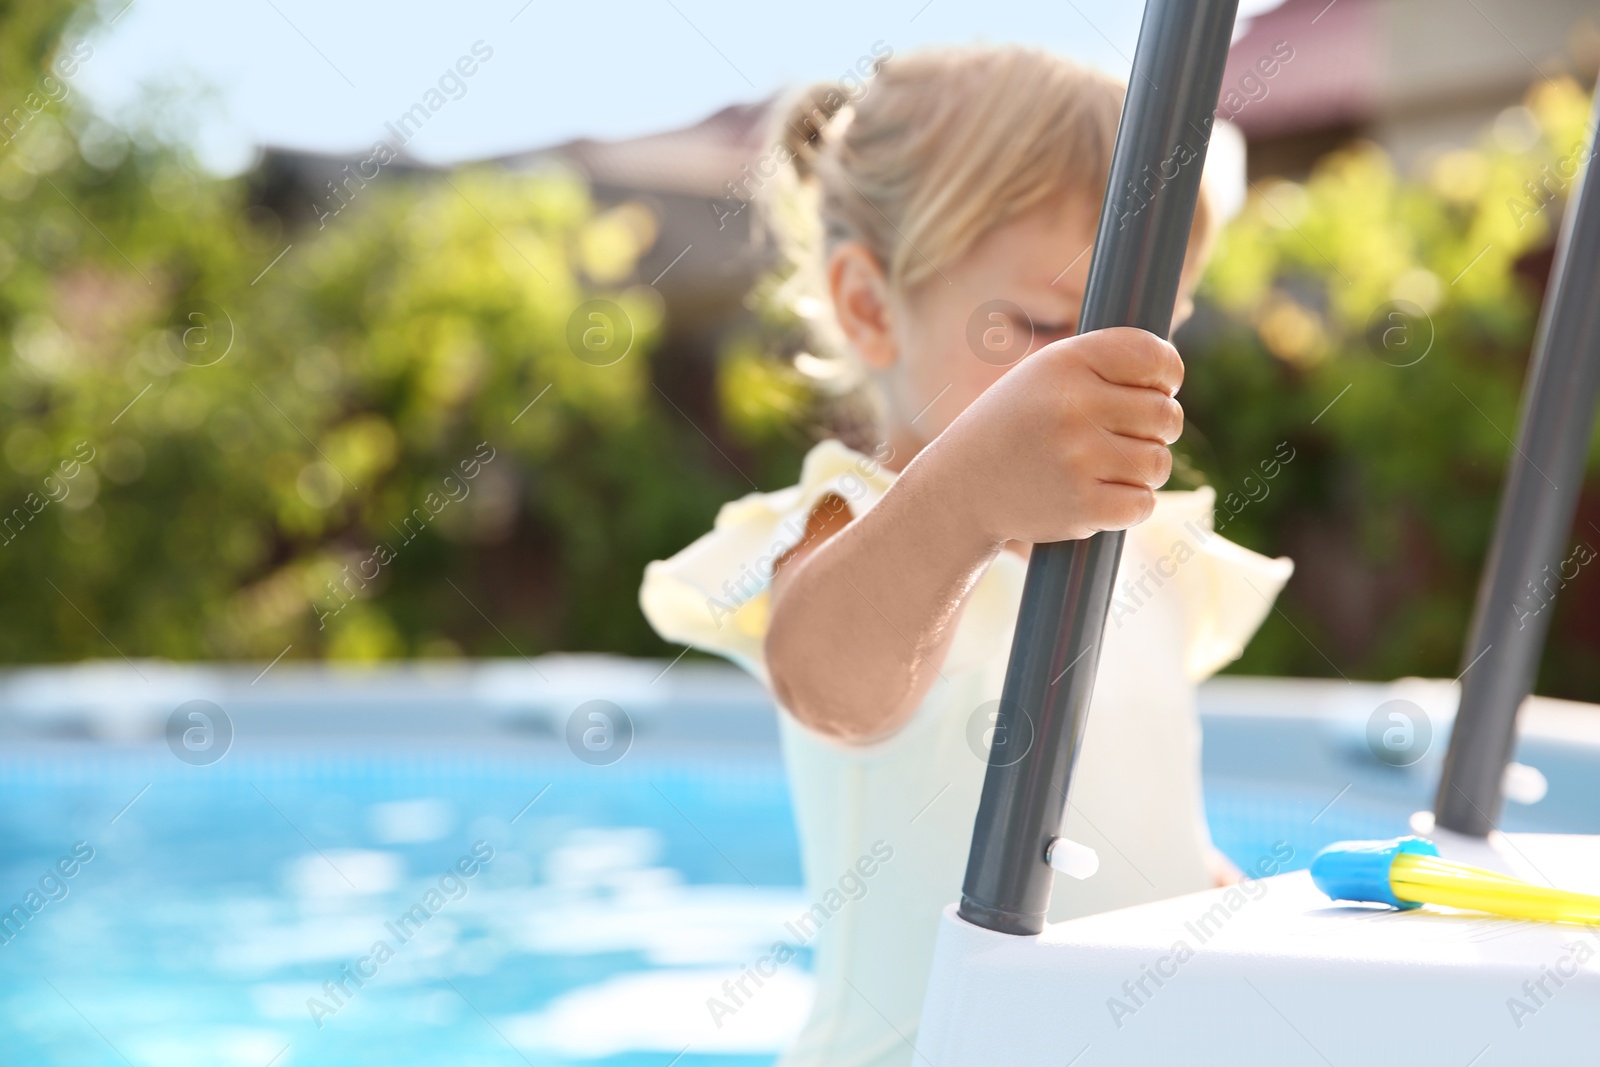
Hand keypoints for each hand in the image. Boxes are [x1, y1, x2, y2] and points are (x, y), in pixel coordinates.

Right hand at [916, 327, 1183, 546]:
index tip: (1154, 389)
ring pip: (1158, 462)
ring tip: (1104, 469)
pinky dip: (1129, 505)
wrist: (961, 489)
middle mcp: (1073, 405)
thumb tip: (1173, 374)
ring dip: (1142, 470)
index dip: (1166, 375)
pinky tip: (1098, 496)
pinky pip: (1143, 503)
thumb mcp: (1045, 376)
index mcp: (1066, 362)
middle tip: (1121, 437)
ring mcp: (1079, 458)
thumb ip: (1105, 364)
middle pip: (1166, 414)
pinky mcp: (1084, 505)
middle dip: (1155, 429)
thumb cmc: (1015, 427)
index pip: (1154, 356)